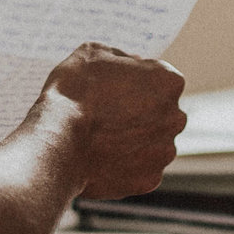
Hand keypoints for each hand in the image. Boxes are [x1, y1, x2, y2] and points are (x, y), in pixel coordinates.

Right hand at [41, 43, 186, 199]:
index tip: (115, 87)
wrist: (58, 143)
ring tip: (101, 138)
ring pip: (153, 142)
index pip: (159, 77)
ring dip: (134, 140)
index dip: (135, 80)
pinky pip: (140, 169)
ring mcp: (164, 151)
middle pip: (161, 111)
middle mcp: (176, 117)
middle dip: (140, 112)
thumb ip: (120, 56)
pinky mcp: (150, 180)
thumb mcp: (92, 53)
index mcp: (169, 82)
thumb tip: (132, 64)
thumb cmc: (73, 93)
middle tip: (107, 113)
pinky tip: (102, 158)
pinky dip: (126, 165)